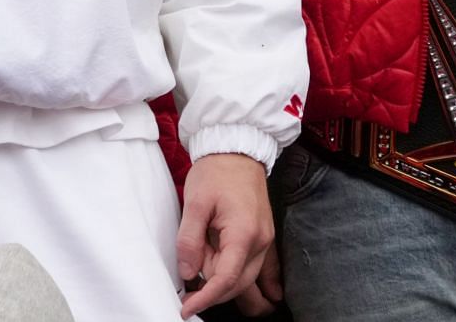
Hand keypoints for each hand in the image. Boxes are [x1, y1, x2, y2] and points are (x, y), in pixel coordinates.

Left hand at [176, 154, 273, 317]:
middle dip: (211, 288)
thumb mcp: (195, 203)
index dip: (205, 298)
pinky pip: (265, 269)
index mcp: (244, 234)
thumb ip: (190, 241)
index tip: (187, 308)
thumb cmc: (217, 172)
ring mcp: (265, 240)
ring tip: (205, 268)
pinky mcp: (264, 237)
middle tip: (188, 277)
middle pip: (237, 284)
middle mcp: (260, 242)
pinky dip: (261, 284)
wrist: (237, 150)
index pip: (225, 279)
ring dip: (226, 283)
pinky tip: (268, 298)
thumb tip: (189, 273)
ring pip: (248, 279)